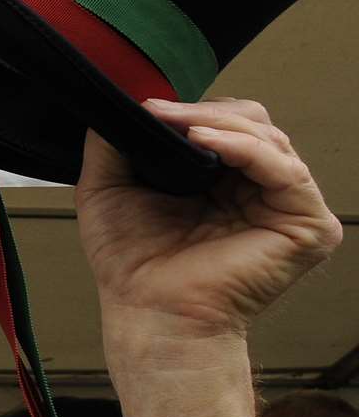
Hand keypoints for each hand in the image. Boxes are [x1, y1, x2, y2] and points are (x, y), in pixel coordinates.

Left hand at [76, 98, 341, 337]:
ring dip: (220, 124)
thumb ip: (113, 144)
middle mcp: (260, 191)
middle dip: (206, 113)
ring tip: (180, 126)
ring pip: (270, 138)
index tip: (149, 106)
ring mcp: (288, 207)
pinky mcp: (308, 226)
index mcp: (224, 182)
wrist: (148, 312)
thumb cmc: (132, 265)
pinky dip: (246, 148)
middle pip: (254, 123)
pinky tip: (205, 142)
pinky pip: (285, 170)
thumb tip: (119, 104)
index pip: (226, 125)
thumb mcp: (108, 189)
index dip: (191, 112)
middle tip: (162, 113)